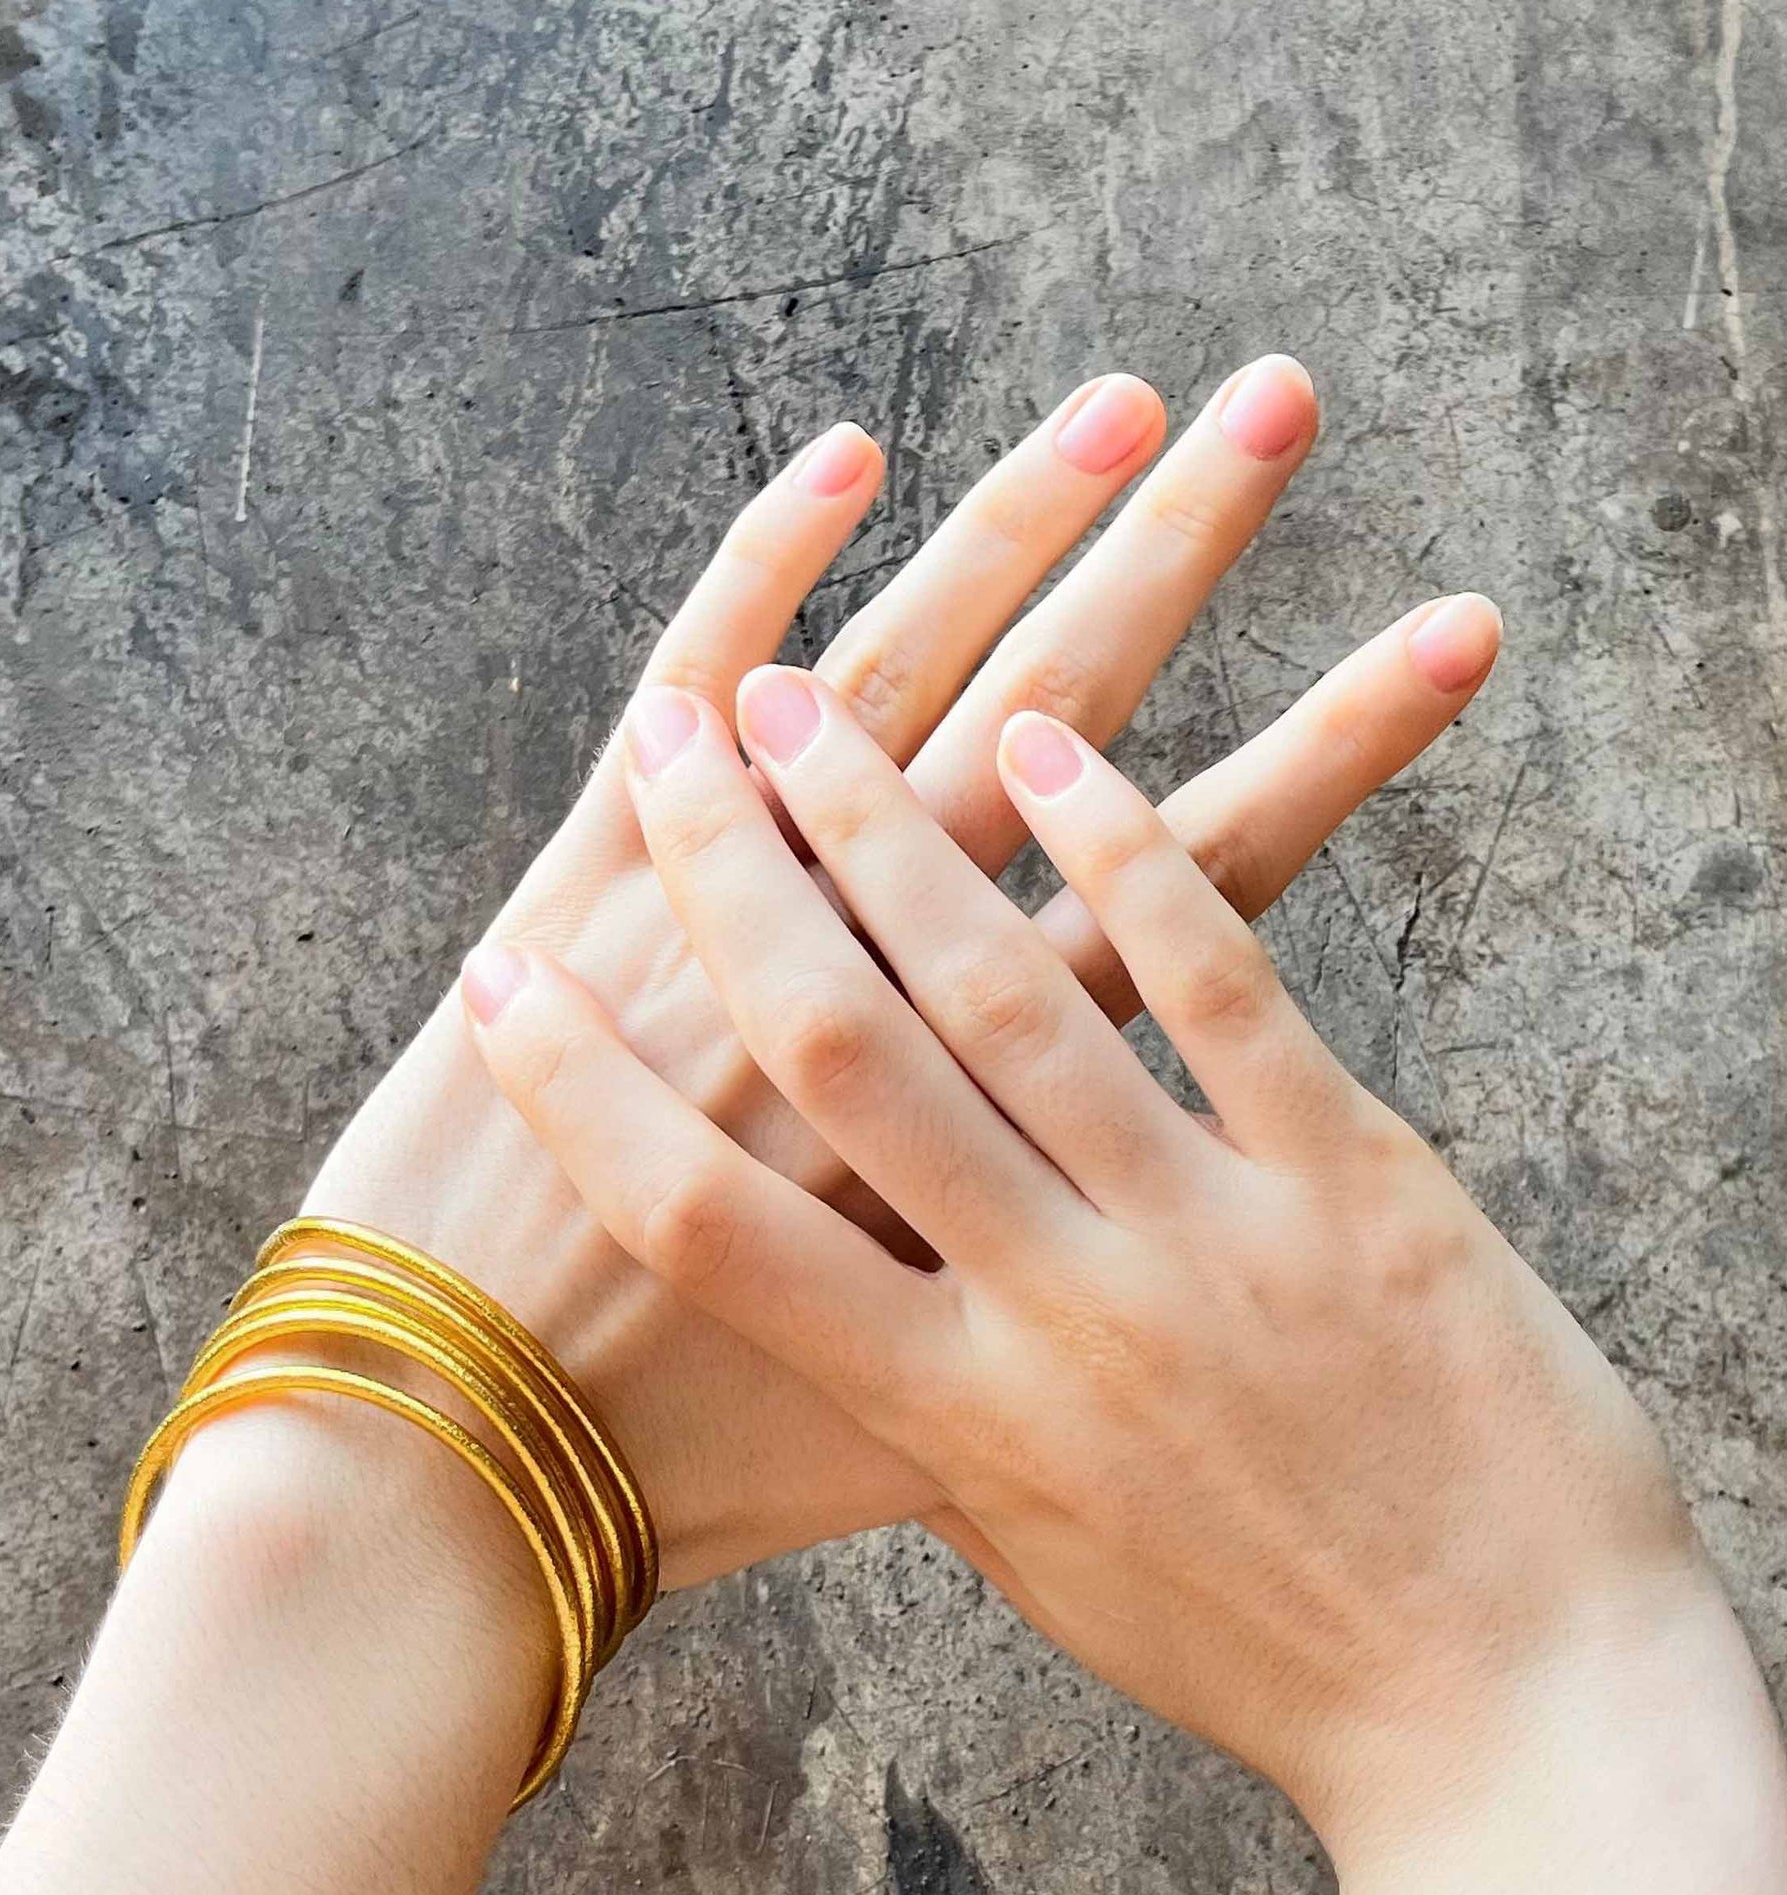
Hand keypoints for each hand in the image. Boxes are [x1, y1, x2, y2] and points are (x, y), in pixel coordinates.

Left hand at [303, 358, 1502, 1593]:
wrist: (448, 1501)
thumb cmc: (704, 1484)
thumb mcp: (933, 1433)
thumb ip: (1049, 1300)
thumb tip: (1103, 1266)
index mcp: (1023, 1118)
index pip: (1213, 895)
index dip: (1337, 752)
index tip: (1446, 638)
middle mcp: (903, 1012)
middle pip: (1070, 742)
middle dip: (1180, 562)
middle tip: (1284, 401)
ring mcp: (737, 938)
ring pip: (898, 691)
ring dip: (1005, 530)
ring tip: (1125, 393)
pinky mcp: (584, 897)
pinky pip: (673, 683)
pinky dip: (755, 572)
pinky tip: (850, 455)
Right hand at [464, 669, 1708, 1843]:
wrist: (1516, 1721)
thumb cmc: (1268, 1659)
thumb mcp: (1050, 1568)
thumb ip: (941, 1437)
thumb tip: (856, 1338)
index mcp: (949, 1418)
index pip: (709, 1231)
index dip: (584, 1099)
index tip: (497, 990)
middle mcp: (1048, 1313)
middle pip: (833, 1058)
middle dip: (731, 889)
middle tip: (673, 758)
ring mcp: (1199, 1236)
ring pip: (1001, 990)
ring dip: (885, 831)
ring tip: (805, 709)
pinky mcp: (1349, 1181)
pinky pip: (1214, 979)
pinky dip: (1122, 852)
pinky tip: (1049, 749)